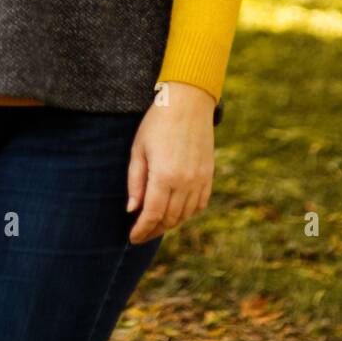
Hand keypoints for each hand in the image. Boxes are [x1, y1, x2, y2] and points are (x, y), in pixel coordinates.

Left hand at [126, 81, 215, 243]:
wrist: (188, 102)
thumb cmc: (158, 123)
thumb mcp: (139, 149)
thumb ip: (135, 182)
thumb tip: (132, 210)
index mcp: (164, 175)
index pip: (152, 215)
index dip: (142, 230)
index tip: (132, 238)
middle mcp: (185, 182)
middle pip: (169, 219)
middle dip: (154, 229)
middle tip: (141, 232)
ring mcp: (200, 180)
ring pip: (185, 215)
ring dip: (170, 223)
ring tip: (156, 223)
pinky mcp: (209, 175)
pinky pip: (199, 205)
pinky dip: (187, 213)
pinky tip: (177, 212)